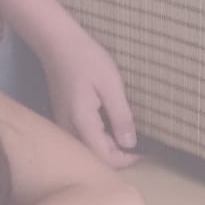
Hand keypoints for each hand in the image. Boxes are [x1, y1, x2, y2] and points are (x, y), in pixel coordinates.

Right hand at [40, 23, 138, 168]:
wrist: (58, 44)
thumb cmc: (86, 59)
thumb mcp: (111, 85)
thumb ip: (121, 116)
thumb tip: (130, 144)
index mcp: (81, 122)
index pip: (104, 157)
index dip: (126, 160)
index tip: (146, 152)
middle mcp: (68, 129)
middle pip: (95, 156)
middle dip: (119, 154)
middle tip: (142, 142)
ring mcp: (64, 125)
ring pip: (89, 149)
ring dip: (110, 146)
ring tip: (129, 132)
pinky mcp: (64, 119)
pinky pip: (83, 138)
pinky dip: (100, 137)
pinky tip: (112, 124)